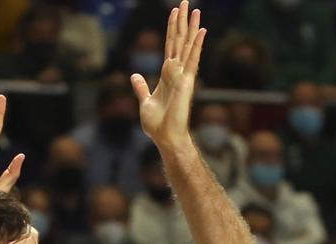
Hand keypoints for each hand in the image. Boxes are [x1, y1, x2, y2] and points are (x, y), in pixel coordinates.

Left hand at [131, 1, 205, 150]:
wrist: (165, 137)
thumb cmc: (157, 124)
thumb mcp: (145, 101)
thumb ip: (140, 87)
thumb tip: (134, 76)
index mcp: (167, 74)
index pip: (170, 46)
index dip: (171, 29)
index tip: (174, 12)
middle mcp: (177, 71)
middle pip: (179, 41)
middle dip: (182, 21)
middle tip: (186, 2)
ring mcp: (183, 75)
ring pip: (188, 45)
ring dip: (191, 27)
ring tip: (195, 9)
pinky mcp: (187, 81)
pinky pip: (192, 59)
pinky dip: (197, 45)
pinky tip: (202, 30)